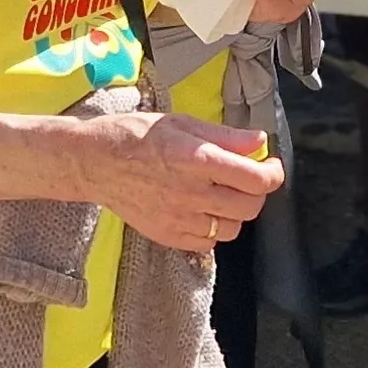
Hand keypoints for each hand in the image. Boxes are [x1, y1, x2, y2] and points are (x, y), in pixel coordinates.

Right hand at [77, 110, 284, 254]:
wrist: (94, 162)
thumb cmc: (136, 136)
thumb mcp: (182, 123)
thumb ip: (224, 136)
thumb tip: (259, 142)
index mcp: (197, 159)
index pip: (256, 179)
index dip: (272, 173)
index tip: (269, 166)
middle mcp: (191, 193)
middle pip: (250, 206)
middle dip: (256, 192)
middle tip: (246, 179)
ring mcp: (179, 219)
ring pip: (233, 229)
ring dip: (236, 213)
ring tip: (222, 195)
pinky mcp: (168, 235)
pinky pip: (208, 243)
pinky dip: (213, 230)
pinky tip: (202, 211)